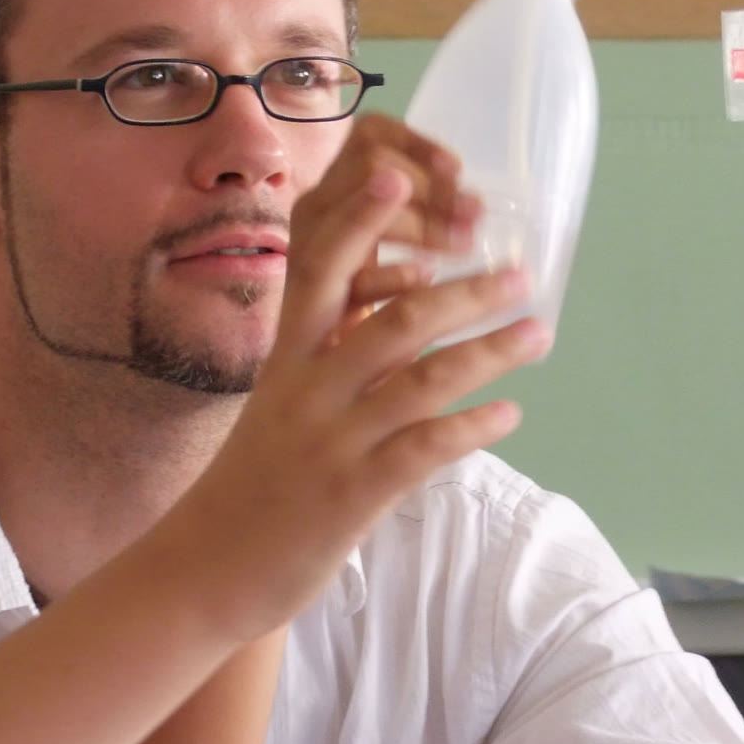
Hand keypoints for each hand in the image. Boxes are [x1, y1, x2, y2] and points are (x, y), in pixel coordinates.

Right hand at [181, 116, 550, 641]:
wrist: (205, 567)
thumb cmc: (250, 484)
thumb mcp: (278, 408)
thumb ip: (327, 365)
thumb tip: (396, 325)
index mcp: (286, 361)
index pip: (321, 273)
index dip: (359, 223)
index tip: (395, 176)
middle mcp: (308, 391)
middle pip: (395, 320)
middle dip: (466, 292)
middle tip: (520, 272)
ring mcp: (331, 442)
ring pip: (420, 380)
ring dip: (489, 352)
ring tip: (538, 334)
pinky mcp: (351, 495)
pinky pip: (422, 450)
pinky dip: (471, 427)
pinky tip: (508, 413)